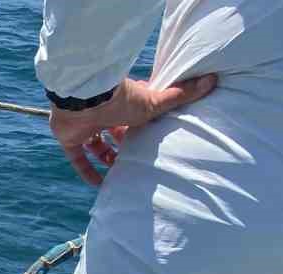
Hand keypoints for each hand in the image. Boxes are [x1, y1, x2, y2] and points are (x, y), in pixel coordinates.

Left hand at [50, 74, 215, 185]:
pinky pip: (77, 159)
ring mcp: (86, 126)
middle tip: (136, 156)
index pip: (136, 111)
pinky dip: (86, 171)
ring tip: (120, 169)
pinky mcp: (70, 139)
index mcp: (125, 103)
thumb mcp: (155, 101)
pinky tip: (98, 184)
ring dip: (107, 156)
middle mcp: (106, 114)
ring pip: (96, 144)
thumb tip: (213, 79)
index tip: (152, 133)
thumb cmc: (122, 98)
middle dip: (125, 142)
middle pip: (116, 129)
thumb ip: (181, 94)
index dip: (143, 121)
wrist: (86, 98)